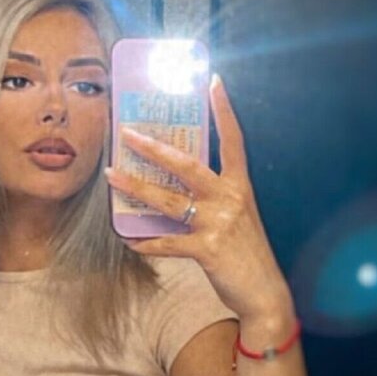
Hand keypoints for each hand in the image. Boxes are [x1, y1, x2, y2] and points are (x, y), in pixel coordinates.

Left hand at [105, 75, 293, 320]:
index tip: (213, 81)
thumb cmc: (247, 254)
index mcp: (240, 187)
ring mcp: (219, 224)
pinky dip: (146, 242)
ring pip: (169, 200)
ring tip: (111, 176)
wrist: (265, 293)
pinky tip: (129, 240)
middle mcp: (231, 200)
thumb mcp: (238, 218)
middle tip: (127, 133)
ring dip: (136, 187)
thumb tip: (176, 187)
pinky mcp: (208, 250)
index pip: (234, 140)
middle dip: (154, 148)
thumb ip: (214, 199)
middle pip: (187, 165)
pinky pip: (168, 243)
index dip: (223, 110)